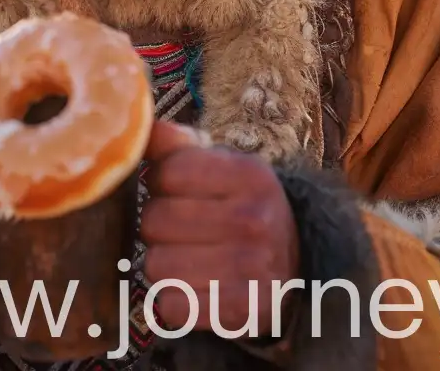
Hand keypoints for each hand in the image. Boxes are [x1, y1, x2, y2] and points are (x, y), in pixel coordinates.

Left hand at [139, 122, 299, 336]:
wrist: (296, 267)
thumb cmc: (242, 208)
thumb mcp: (223, 167)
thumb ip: (179, 146)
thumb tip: (143, 128)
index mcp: (250, 175)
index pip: (165, 174)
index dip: (160, 184)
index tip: (177, 193)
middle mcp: (255, 220)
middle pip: (154, 222)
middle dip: (159, 227)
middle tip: (183, 232)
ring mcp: (252, 269)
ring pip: (157, 266)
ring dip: (164, 266)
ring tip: (190, 260)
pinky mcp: (244, 312)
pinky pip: (173, 306)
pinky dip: (175, 301)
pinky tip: (196, 290)